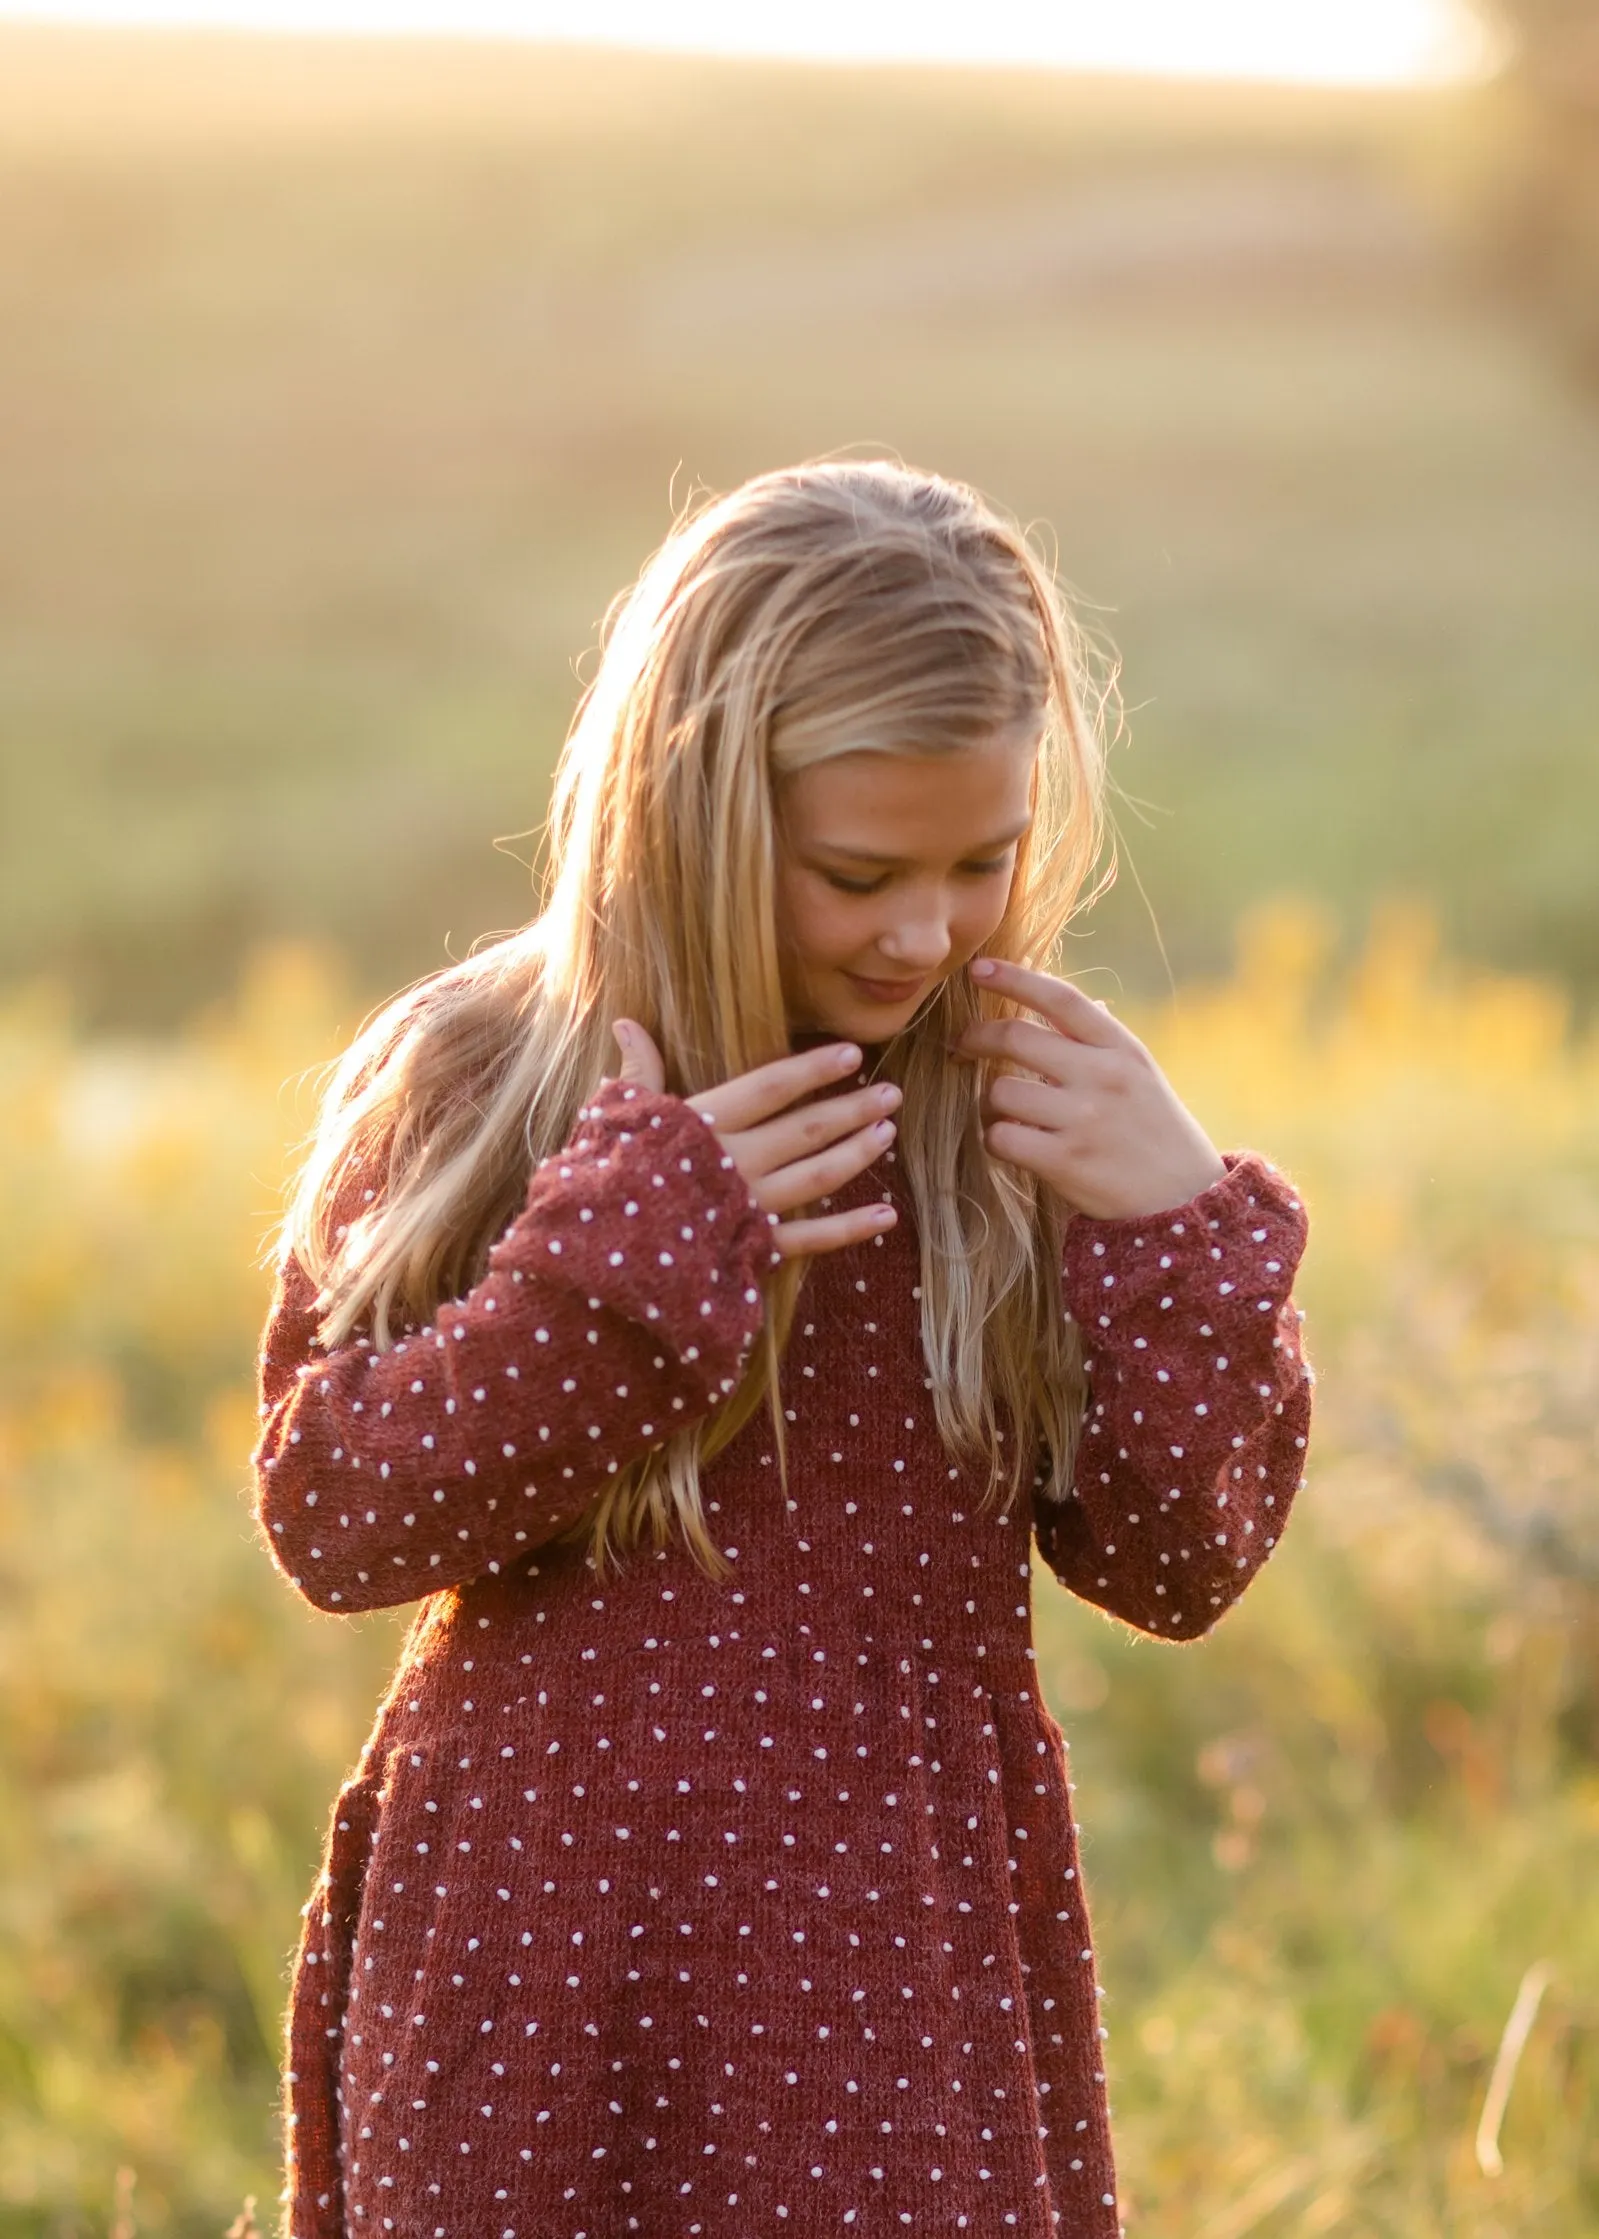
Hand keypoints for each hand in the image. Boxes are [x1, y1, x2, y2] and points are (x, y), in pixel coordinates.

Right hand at [610, 1020, 899, 1258]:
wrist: (596, 1259)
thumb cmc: (603, 1182)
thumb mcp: (614, 1122)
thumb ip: (635, 1074)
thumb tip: (626, 1022)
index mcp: (703, 1126)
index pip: (770, 1087)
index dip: (813, 1069)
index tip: (851, 1054)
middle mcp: (735, 1163)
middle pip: (807, 1129)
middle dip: (853, 1109)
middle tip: (892, 1093)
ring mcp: (747, 1208)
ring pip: (817, 1176)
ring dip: (857, 1154)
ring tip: (888, 1134)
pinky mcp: (751, 1251)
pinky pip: (810, 1239)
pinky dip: (851, 1228)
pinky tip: (886, 1215)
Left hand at [949, 958, 1225, 1219]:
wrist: (1184, 1200)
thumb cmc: (1154, 1132)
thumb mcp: (1140, 1075)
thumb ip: (1099, 1042)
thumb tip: (1059, 999)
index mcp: (1122, 1048)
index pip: (1061, 998)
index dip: (1014, 977)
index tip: (978, 968)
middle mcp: (1103, 1076)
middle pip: (1016, 1037)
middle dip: (977, 1038)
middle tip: (963, 1046)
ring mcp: (1084, 1119)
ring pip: (1000, 1092)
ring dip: (990, 1103)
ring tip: (1006, 1114)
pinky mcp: (1066, 1161)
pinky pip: (1001, 1138)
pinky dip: (996, 1140)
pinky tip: (1013, 1144)